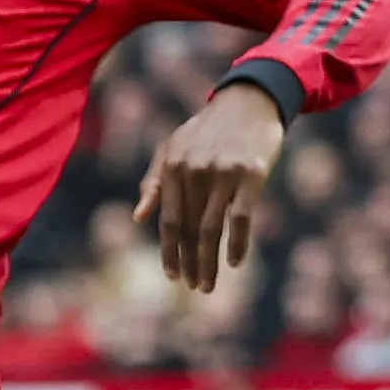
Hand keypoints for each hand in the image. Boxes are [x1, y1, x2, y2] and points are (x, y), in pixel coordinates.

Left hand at [137, 81, 283, 295]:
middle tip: (193, 287)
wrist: (248, 102)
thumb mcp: (172, 148)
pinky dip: (237, 243)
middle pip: (188, 228)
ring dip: (208, 261)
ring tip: (208, 284)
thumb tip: (138, 218)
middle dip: (189, 262)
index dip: (168, 250)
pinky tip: (234, 262)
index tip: (171, 274)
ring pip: (211, 228)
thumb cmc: (207, 129)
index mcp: (173, 168)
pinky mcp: (251, 175)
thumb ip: (155, 182)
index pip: (167, 220)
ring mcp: (223, 174)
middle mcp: (194, 173)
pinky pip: (241, 217)